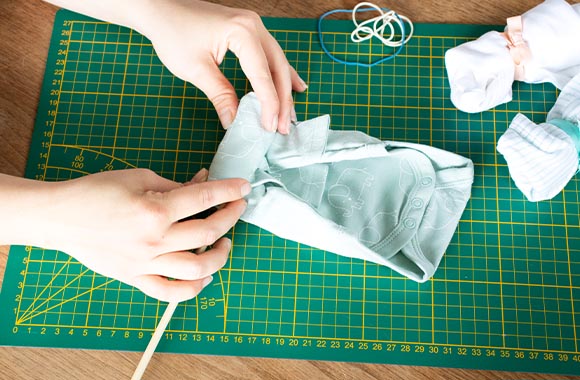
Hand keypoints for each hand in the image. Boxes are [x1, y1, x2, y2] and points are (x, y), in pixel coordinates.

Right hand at [38, 168, 248, 301]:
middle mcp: (154, 240)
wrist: (61, 217)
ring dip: (219, 256)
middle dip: (231, 216)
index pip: (204, 198)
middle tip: (237, 207)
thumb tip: (202, 185)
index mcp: (154, 210)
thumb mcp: (139, 178)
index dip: (229, 191)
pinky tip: (205, 277)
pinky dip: (193, 289)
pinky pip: (171, 293)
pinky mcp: (136, 278)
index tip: (243, 187)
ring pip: (197, 268)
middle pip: (208, 231)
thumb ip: (175, 186)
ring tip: (224, 243)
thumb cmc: (97, 191)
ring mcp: (146, 264)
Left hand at [137, 0, 306, 133]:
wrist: (160, 9)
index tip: (270, 126)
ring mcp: (253, 26)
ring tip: (290, 115)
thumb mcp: (196, 70)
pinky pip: (271, 55)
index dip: (268, 103)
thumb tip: (234, 122)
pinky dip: (281, 73)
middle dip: (282, 100)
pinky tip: (296, 86)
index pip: (262, 74)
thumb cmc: (173, 33)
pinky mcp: (248, 31)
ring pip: (277, 62)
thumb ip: (220, 95)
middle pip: (277, 68)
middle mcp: (253, 26)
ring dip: (284, 90)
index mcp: (242, 32)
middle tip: (283, 127)